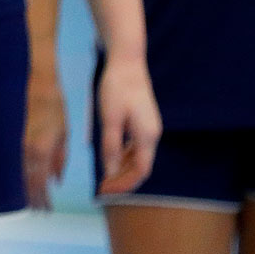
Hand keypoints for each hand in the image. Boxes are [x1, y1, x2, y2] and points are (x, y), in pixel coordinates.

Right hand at [23, 69, 68, 210]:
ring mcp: (16, 145)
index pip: (40, 183)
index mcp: (42, 151)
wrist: (38, 88)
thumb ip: (59, 160)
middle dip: (33, 198)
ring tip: (28, 202)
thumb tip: (55, 181)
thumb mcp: (64, 136)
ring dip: (23, 190)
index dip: (43, 199)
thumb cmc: (55, 110)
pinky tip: (19, 182)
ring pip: (17, 174)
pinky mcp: (11, 139)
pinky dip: (17, 175)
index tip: (47, 210)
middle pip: (27, 182)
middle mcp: (26, 151)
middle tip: (39, 210)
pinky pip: (13, 163)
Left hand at [95, 55, 159, 196]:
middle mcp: (152, 134)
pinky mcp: (143, 121)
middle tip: (102, 188)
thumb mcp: (110, 118)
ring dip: (122, 169)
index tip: (106, 191)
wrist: (127, 62)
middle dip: (123, 179)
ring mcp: (149, 127)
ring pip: (138, 157)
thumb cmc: (117, 87)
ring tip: (104, 177)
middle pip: (141, 166)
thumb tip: (109, 171)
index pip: (140, 171)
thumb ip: (111, 145)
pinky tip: (110, 157)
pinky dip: (124, 155)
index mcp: (147, 135)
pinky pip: (135, 146)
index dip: (124, 184)